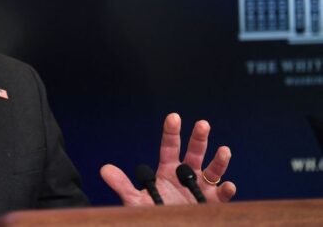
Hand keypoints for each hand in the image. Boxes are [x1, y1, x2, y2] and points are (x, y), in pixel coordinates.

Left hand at [100, 113, 236, 205]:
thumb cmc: (153, 215)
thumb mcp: (136, 201)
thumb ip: (123, 186)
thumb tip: (104, 169)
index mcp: (167, 171)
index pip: (170, 147)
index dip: (172, 132)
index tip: (174, 116)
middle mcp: (186, 176)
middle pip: (194, 152)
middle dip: (199, 138)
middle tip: (203, 124)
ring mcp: (200, 190)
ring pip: (213, 171)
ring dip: (219, 161)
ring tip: (224, 151)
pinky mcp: (211, 205)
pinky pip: (222, 196)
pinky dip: (227, 190)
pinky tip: (228, 185)